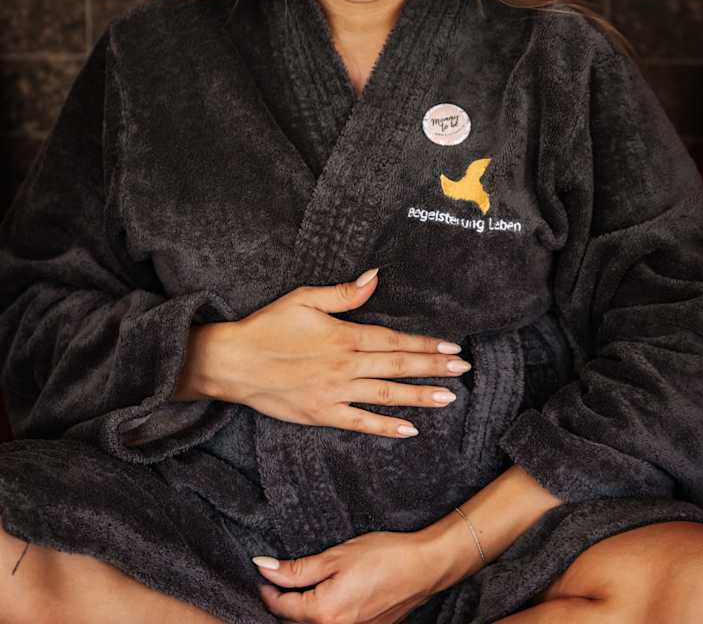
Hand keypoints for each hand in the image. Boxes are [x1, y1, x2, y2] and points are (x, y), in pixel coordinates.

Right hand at [195, 270, 471, 437]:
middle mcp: (345, 366)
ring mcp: (335, 393)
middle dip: (433, 369)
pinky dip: (386, 426)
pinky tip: (410, 429)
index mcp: (344, 336)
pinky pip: (360, 422)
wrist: (234, 362)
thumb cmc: (268, 326)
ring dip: (420, 396)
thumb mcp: (303, 299)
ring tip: (450, 398)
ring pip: (386, 395)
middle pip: (397, 367)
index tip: (452, 348)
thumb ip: (343, 293)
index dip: (425, 345)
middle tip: (464, 371)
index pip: (393, 341)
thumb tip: (375, 277)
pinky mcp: (322, 414)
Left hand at [252, 529, 437, 622]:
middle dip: (284, 601)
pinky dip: (324, 611)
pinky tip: (329, 592)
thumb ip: (297, 568)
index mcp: (323, 613)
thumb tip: (264, 567)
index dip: (268, 588)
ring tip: (303, 583)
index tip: (263, 571)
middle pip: (295, 620)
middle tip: (280, 575)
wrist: (424, 567)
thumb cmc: (383, 556)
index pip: (281, 606)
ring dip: (304, 608)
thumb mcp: (335, 556)